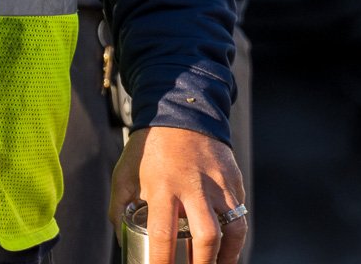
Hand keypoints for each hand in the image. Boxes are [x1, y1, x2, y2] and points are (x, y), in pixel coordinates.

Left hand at [110, 126, 246, 263]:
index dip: (162, 261)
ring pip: (234, 227)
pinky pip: (240, 214)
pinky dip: (235, 235)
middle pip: (207, 235)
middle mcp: (194, 186)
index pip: (163, 233)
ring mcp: (219, 183)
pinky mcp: (234, 180)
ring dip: (228, 255)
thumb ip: (120, 207)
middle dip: (204, 263)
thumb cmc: (149, 146)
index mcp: (163, 185)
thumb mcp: (125, 173)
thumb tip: (122, 239)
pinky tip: (226, 247)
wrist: (180, 111)